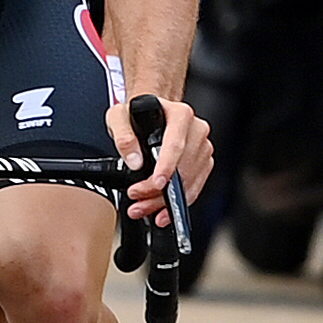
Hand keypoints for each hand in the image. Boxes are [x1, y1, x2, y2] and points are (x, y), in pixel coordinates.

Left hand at [115, 89, 215, 224]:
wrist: (149, 113)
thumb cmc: (137, 113)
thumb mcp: (119, 115)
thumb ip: (123, 135)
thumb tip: (134, 160)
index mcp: (180, 115)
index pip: (176, 144)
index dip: (166, 166)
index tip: (156, 183)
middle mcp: (196, 130)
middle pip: (182, 168)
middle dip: (158, 191)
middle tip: (137, 199)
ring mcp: (202, 148)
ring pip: (188, 183)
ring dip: (165, 201)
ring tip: (142, 207)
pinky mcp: (203, 163)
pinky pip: (193, 188)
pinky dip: (176, 202)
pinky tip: (160, 210)